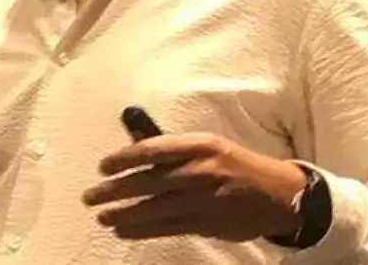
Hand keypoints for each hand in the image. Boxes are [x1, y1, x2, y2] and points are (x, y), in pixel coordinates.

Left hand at [81, 133, 307, 241]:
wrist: (277, 194)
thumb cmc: (235, 164)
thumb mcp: (207, 146)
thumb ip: (171, 146)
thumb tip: (132, 137)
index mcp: (200, 144)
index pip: (152, 149)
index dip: (123, 158)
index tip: (103, 167)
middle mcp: (200, 170)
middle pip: (147, 181)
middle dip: (114, 190)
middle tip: (90, 196)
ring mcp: (203, 199)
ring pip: (153, 208)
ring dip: (123, 214)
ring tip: (102, 217)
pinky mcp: (206, 223)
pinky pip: (166, 227)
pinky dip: (141, 230)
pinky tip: (124, 230)